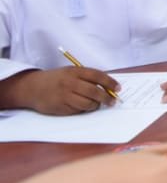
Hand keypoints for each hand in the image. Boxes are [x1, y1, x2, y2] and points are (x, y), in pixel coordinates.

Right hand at [0, 67, 118, 114]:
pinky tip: (82, 106)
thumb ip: (87, 77)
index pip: (98, 76)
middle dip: (107, 97)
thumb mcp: (71, 72)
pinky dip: (83, 110)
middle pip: (94, 92)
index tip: (118, 88)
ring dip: (96, 105)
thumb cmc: (57, 79)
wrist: (32, 87)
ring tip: (97, 104)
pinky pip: (78, 111)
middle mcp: (70, 83)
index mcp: (75, 71)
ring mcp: (64, 96)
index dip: (110, 82)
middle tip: (112, 101)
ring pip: (88, 103)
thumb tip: (108, 86)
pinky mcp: (60, 108)